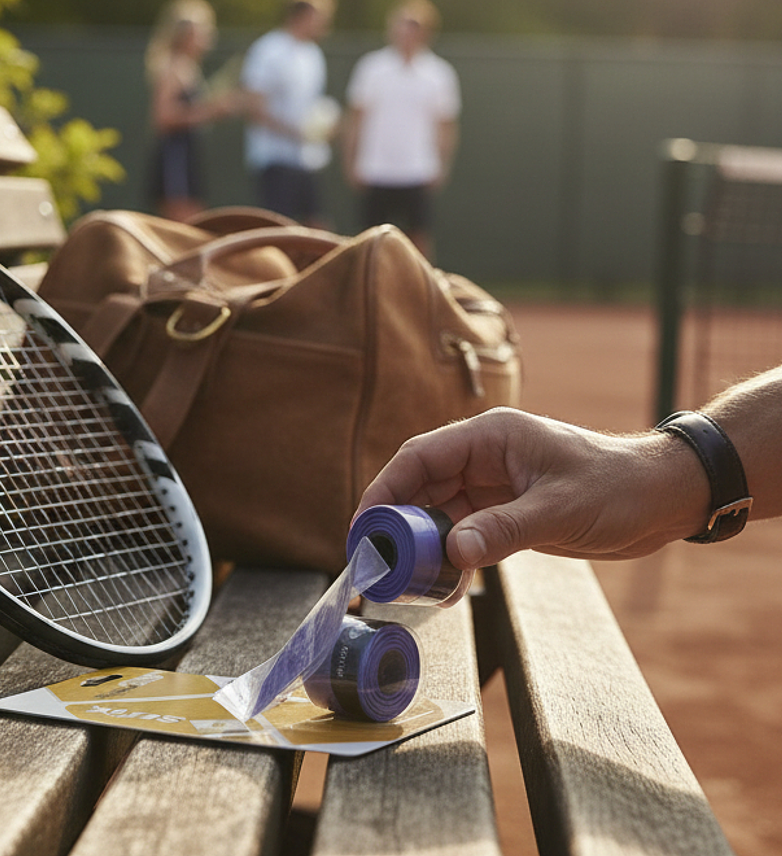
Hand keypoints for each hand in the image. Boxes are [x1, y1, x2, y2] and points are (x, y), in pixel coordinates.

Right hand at [355, 408, 711, 569]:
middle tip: (379, 563)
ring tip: (410, 583)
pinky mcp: (506, 511)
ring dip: (424, 547)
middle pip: (421, 486)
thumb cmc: (618, 486)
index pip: (419, 457)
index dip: (385, 490)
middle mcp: (484, 457)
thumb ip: (503, 530)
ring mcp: (493, 485)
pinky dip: (452, 558)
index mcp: (489, 437)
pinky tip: (447, 588)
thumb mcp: (559, 509)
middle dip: (398, 525)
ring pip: (439, 513)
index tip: (365, 527)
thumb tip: (452, 555)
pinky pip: (464, 533)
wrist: (662, 498)